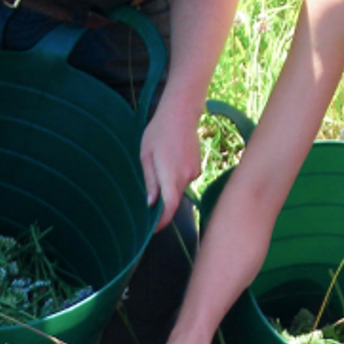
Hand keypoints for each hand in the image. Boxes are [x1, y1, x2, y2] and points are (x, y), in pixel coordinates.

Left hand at [140, 101, 201, 232]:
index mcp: (170, 175)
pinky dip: (176, 177)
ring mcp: (194, 172)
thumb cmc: (158, 132)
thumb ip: (150, 181)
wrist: (181, 113)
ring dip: (169, 187)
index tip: (154, 229)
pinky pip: (184, 179)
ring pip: (179, 189)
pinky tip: (171, 160)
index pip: (170, 206)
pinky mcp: (198, 167)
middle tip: (149, 204)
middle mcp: (185, 177)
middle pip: (174, 200)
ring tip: (159, 167)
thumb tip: (151, 203)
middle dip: (163, 205)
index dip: (163, 221)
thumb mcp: (146, 156)